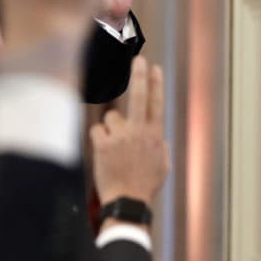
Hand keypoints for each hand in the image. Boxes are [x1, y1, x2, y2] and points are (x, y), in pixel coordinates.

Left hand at [90, 56, 168, 204]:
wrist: (127, 201)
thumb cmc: (144, 185)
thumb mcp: (163, 164)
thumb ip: (160, 145)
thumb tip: (158, 134)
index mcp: (155, 135)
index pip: (156, 103)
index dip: (155, 83)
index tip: (154, 68)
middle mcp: (139, 132)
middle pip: (138, 96)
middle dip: (138, 75)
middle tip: (137, 59)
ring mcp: (121, 137)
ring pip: (111, 118)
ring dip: (110, 130)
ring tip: (115, 150)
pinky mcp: (104, 144)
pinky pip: (97, 131)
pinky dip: (98, 140)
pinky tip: (104, 154)